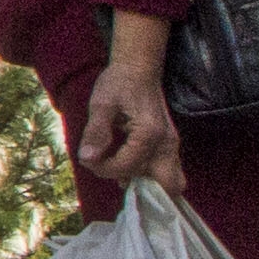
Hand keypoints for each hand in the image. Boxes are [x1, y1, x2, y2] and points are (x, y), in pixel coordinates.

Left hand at [82, 19, 184, 189]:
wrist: (138, 70)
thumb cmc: (118, 84)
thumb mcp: (101, 104)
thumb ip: (96, 132)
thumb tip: (87, 159)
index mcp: (150, 134)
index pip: (128, 167)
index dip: (104, 169)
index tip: (88, 159)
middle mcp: (167, 144)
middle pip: (168, 186)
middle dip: (140, 188)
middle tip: (112, 171)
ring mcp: (171, 146)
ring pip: (170, 181)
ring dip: (143, 182)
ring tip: (115, 165)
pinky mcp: (167, 145)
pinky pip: (164, 170)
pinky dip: (147, 174)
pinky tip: (124, 162)